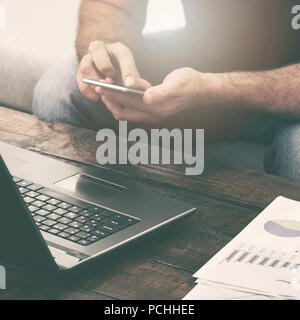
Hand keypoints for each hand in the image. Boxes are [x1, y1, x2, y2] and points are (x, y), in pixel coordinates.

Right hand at [76, 40, 142, 101]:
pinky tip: (97, 98)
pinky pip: (81, 81)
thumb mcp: (133, 76)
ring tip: (102, 92)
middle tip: (110, 82)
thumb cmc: (124, 76)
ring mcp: (88, 59)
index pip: (123, 55)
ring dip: (94, 80)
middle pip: (98, 51)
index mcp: (118, 49)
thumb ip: (137, 81)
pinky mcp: (81, 73)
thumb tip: (145, 90)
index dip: (127, 70)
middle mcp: (101, 50)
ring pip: (86, 65)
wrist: (111, 76)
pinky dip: (88, 91)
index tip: (130, 85)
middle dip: (105, 67)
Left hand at [99, 67, 220, 122]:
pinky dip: (123, 101)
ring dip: (115, 102)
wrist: (200, 89)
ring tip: (105, 89)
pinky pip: (132, 108)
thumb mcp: (177, 85)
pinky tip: (120, 89)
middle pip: (124, 112)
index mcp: (157, 109)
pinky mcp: (153, 109)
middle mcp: (152, 115)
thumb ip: (162, 92)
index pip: (128, 105)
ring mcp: (152, 114)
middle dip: (110, 101)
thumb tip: (148, 98)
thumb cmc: (190, 84)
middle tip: (98, 87)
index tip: (100, 87)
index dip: (113, 96)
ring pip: (127, 112)